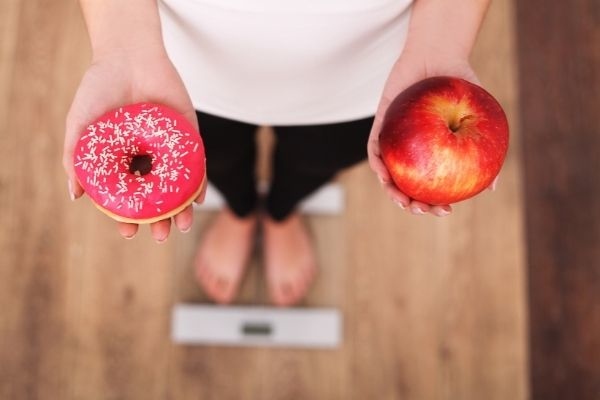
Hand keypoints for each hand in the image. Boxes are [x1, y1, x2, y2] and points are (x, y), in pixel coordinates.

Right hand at [63, 46, 204, 241]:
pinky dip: (199, 182)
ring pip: (178, 186)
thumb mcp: (80, 125)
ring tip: (180, 226)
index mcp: (123, 160)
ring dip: (181, 208)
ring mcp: (169, 149)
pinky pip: (197, 164)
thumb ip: (75, 158)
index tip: (128, 232)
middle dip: (159, 220)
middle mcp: (147, 158)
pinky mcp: (189, 136)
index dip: (127, 216)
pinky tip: (197, 199)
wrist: (128, 55)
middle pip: (156, 196)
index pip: (127, 196)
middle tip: (160, 235)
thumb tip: (75, 195)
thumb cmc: (99, 88)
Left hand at [367, 52, 495, 215]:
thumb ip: (484, 149)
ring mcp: (395, 140)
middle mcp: (413, 151)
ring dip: (391, 190)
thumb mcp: (479, 117)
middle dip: (411, 205)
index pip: (432, 186)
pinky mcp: (380, 125)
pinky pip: (375, 148)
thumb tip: (492, 187)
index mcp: (433, 153)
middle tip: (422, 210)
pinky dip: (378, 163)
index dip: (435, 203)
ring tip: (402, 200)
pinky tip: (384, 173)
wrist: (439, 55)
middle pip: (407, 185)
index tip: (445, 211)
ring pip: (388, 173)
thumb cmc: (461, 86)